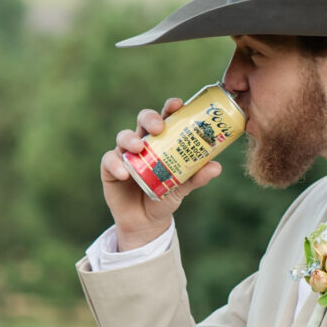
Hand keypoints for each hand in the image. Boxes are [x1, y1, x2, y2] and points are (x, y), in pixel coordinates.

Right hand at [99, 99, 222, 248]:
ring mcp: (125, 154)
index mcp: (162, 141)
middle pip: (143, 120)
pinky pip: (110, 161)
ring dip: (130, 139)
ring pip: (123, 136)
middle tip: (159, 128)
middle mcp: (143, 142)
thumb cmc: (165, 196)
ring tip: (139, 148)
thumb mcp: (183, 187)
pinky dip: (116, 164)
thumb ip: (197, 177)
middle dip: (150, 118)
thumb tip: (216, 167)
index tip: (177, 104)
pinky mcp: (110, 168)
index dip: (170, 108)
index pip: (166, 118)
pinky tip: (124, 174)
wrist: (146, 222)